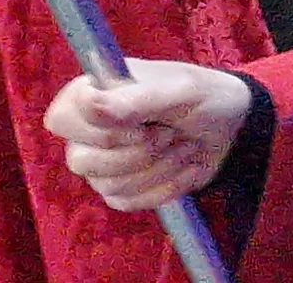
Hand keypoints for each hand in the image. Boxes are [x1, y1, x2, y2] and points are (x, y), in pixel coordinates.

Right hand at [46, 62, 250, 212]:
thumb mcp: (180, 90)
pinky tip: (187, 166)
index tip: (142, 124)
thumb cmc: (202, 96)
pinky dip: (165, 186)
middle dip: (138, 152)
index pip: (61, 120)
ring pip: (107, 185)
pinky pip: (127, 202)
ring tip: (185, 144)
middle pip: (80, 160)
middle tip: (171, 132)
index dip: (101, 130)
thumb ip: (135, 98)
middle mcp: (88, 131)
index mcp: (92, 93)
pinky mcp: (120, 189)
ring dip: (158, 168)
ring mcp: (100, 163)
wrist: (231, 127)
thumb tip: (88, 103)